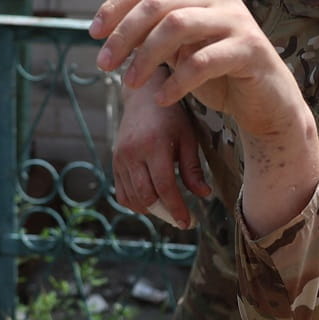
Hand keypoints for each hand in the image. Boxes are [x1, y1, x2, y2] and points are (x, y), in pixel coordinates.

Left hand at [91, 0, 309, 141]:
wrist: (266, 104)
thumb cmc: (218, 76)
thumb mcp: (179, 51)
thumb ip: (153, 35)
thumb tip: (108, 31)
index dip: (116, 6)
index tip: (94, 34)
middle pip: (159, 3)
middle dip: (124, 34)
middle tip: (104, 64)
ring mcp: (237, 21)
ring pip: (177, 25)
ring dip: (145, 56)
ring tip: (129, 83)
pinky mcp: (251, 49)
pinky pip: (203, 61)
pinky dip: (176, 82)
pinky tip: (162, 99)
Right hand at [112, 75, 210, 228]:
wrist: (143, 97)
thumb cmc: (171, 116)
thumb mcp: (187, 138)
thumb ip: (193, 168)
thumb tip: (203, 195)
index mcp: (153, 145)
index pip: (164, 187)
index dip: (176, 208)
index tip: (187, 222)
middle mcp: (132, 154)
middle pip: (146, 196)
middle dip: (165, 213)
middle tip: (181, 220)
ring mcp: (120, 158)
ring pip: (132, 198)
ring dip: (151, 210)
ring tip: (169, 210)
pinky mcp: (114, 162)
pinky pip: (122, 193)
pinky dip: (136, 203)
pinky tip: (152, 202)